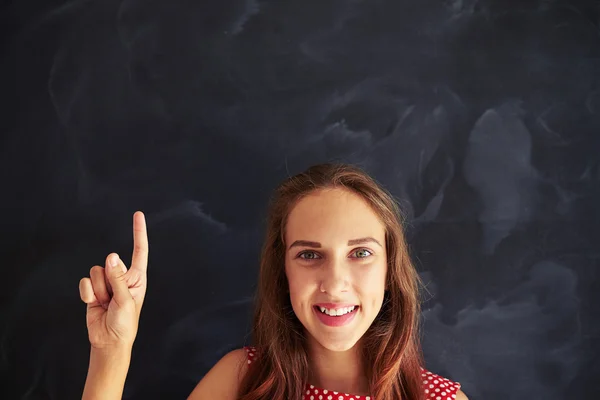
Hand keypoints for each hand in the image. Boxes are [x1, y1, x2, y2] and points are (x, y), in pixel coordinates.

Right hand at [79, 211, 148, 349]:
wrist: (109, 340)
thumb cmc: (124, 322)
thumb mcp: (126, 300)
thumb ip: (118, 278)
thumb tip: (112, 256)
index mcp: (137, 277)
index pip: (139, 250)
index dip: (138, 232)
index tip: (138, 214)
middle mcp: (122, 276)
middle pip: (110, 263)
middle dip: (109, 280)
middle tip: (114, 298)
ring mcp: (106, 282)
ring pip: (95, 272)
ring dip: (99, 289)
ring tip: (106, 303)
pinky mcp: (92, 289)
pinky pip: (85, 282)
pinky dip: (88, 294)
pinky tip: (95, 304)